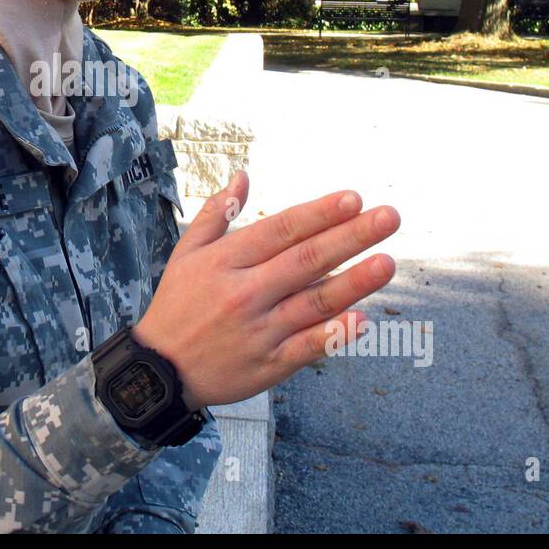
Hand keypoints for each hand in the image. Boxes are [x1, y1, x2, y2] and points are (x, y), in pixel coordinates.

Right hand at [132, 171, 399, 409]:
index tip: (354, 198)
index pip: (281, 230)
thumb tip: (243, 176)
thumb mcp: (186, 253)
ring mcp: (260, 330)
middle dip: (351, 237)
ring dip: (354, 282)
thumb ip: (216, 214)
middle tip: (389, 217)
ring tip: (387, 262)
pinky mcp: (269, 364)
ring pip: (314, 302)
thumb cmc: (177, 305)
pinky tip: (364, 320)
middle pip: (306, 260)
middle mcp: (245, 292)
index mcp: (226, 261)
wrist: (159, 372)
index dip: (319, 213)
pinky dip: (335, 335)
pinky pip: (308, 348)